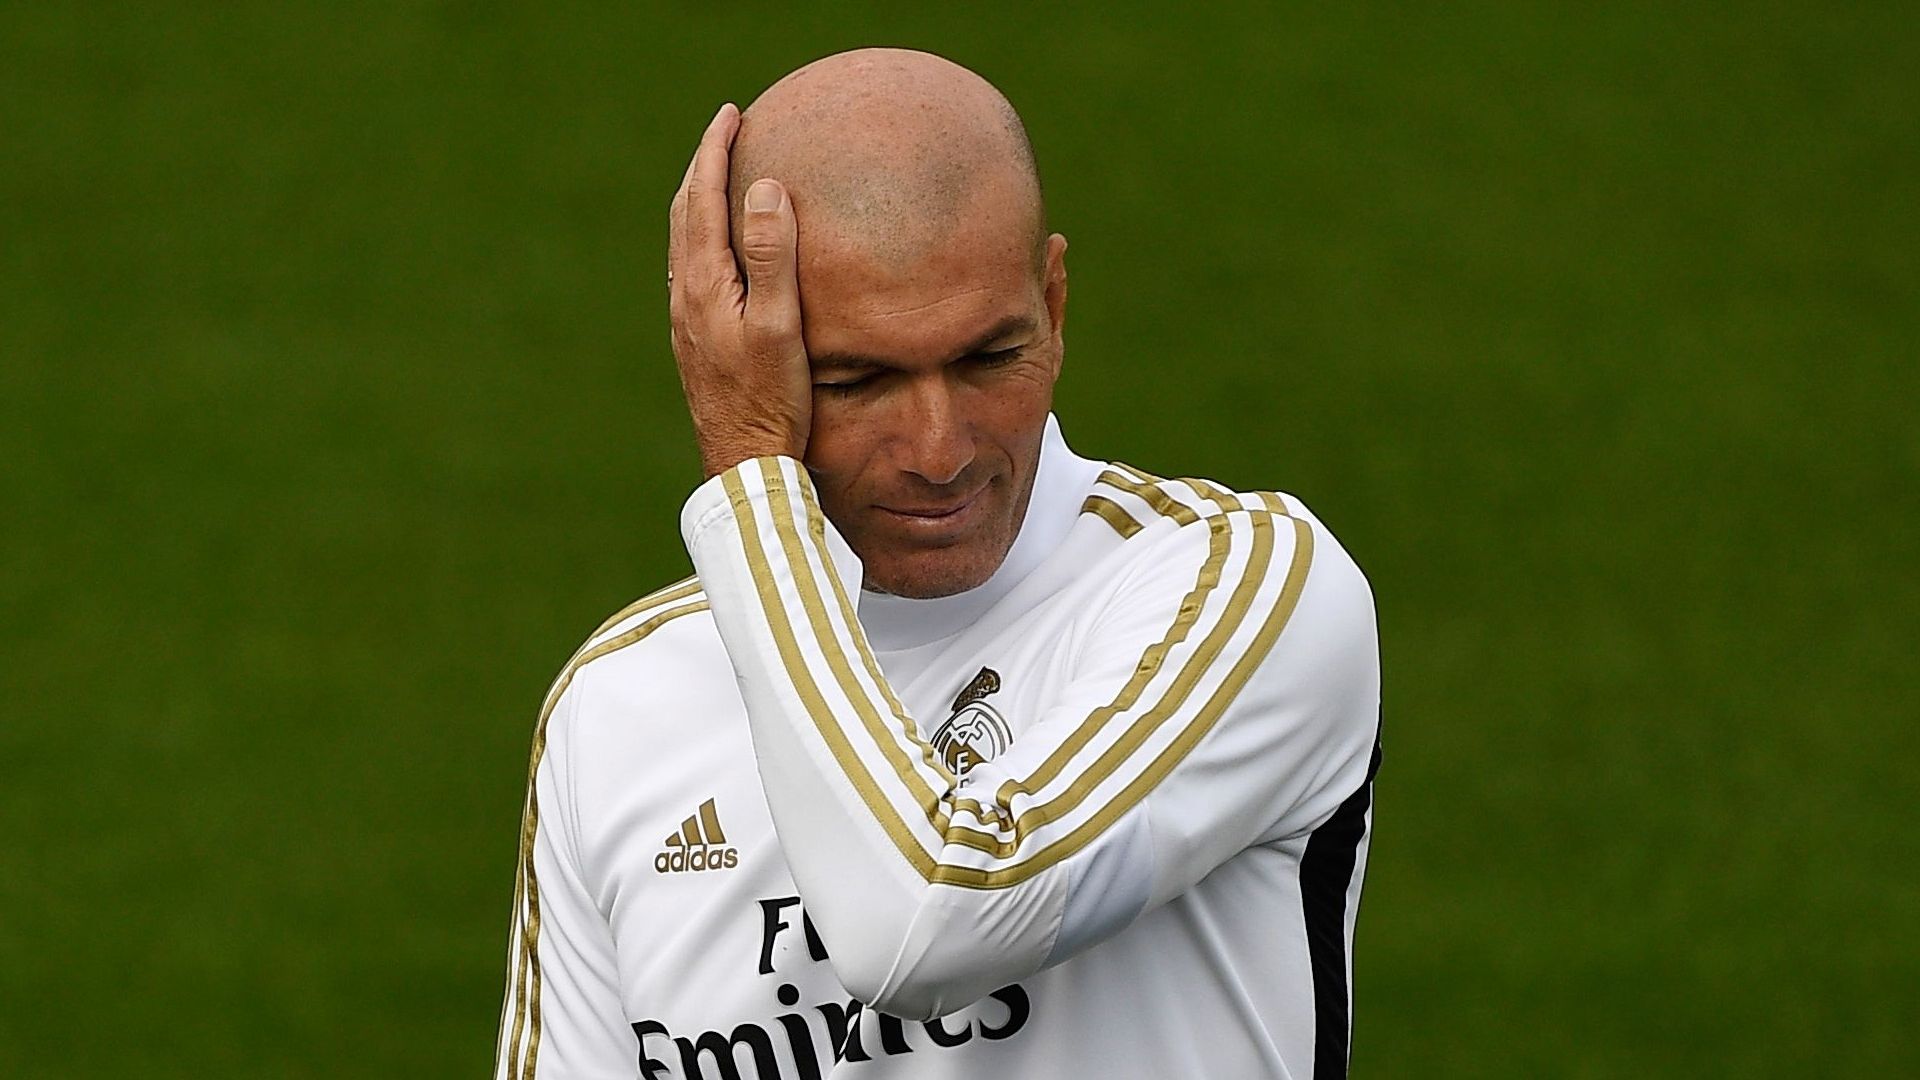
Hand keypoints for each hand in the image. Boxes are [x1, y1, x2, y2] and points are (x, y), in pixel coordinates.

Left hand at [668, 103, 811, 478]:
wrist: (744, 463)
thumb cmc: (771, 399)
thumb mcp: (780, 325)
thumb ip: (771, 256)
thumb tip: (763, 187)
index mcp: (704, 283)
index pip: (703, 197)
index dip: (714, 151)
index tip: (730, 115)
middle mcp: (686, 296)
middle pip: (685, 212)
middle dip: (703, 166)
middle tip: (726, 132)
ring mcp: (686, 319)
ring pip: (684, 241)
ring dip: (700, 200)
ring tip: (722, 178)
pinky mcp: (694, 340)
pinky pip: (692, 267)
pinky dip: (704, 235)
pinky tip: (722, 248)